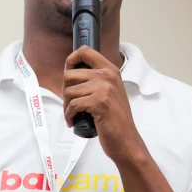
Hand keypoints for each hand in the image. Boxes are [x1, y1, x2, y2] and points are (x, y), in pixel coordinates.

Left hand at [63, 47, 145, 162]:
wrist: (126, 140)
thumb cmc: (116, 119)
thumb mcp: (110, 92)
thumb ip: (96, 80)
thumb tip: (71, 74)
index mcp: (110, 70)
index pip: (85, 51)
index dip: (71, 60)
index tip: (67, 72)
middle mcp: (108, 76)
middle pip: (70, 74)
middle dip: (65, 90)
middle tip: (70, 103)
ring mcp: (104, 88)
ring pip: (69, 91)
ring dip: (66, 106)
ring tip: (73, 114)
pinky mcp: (99, 102)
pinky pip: (73, 105)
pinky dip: (69, 115)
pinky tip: (73, 121)